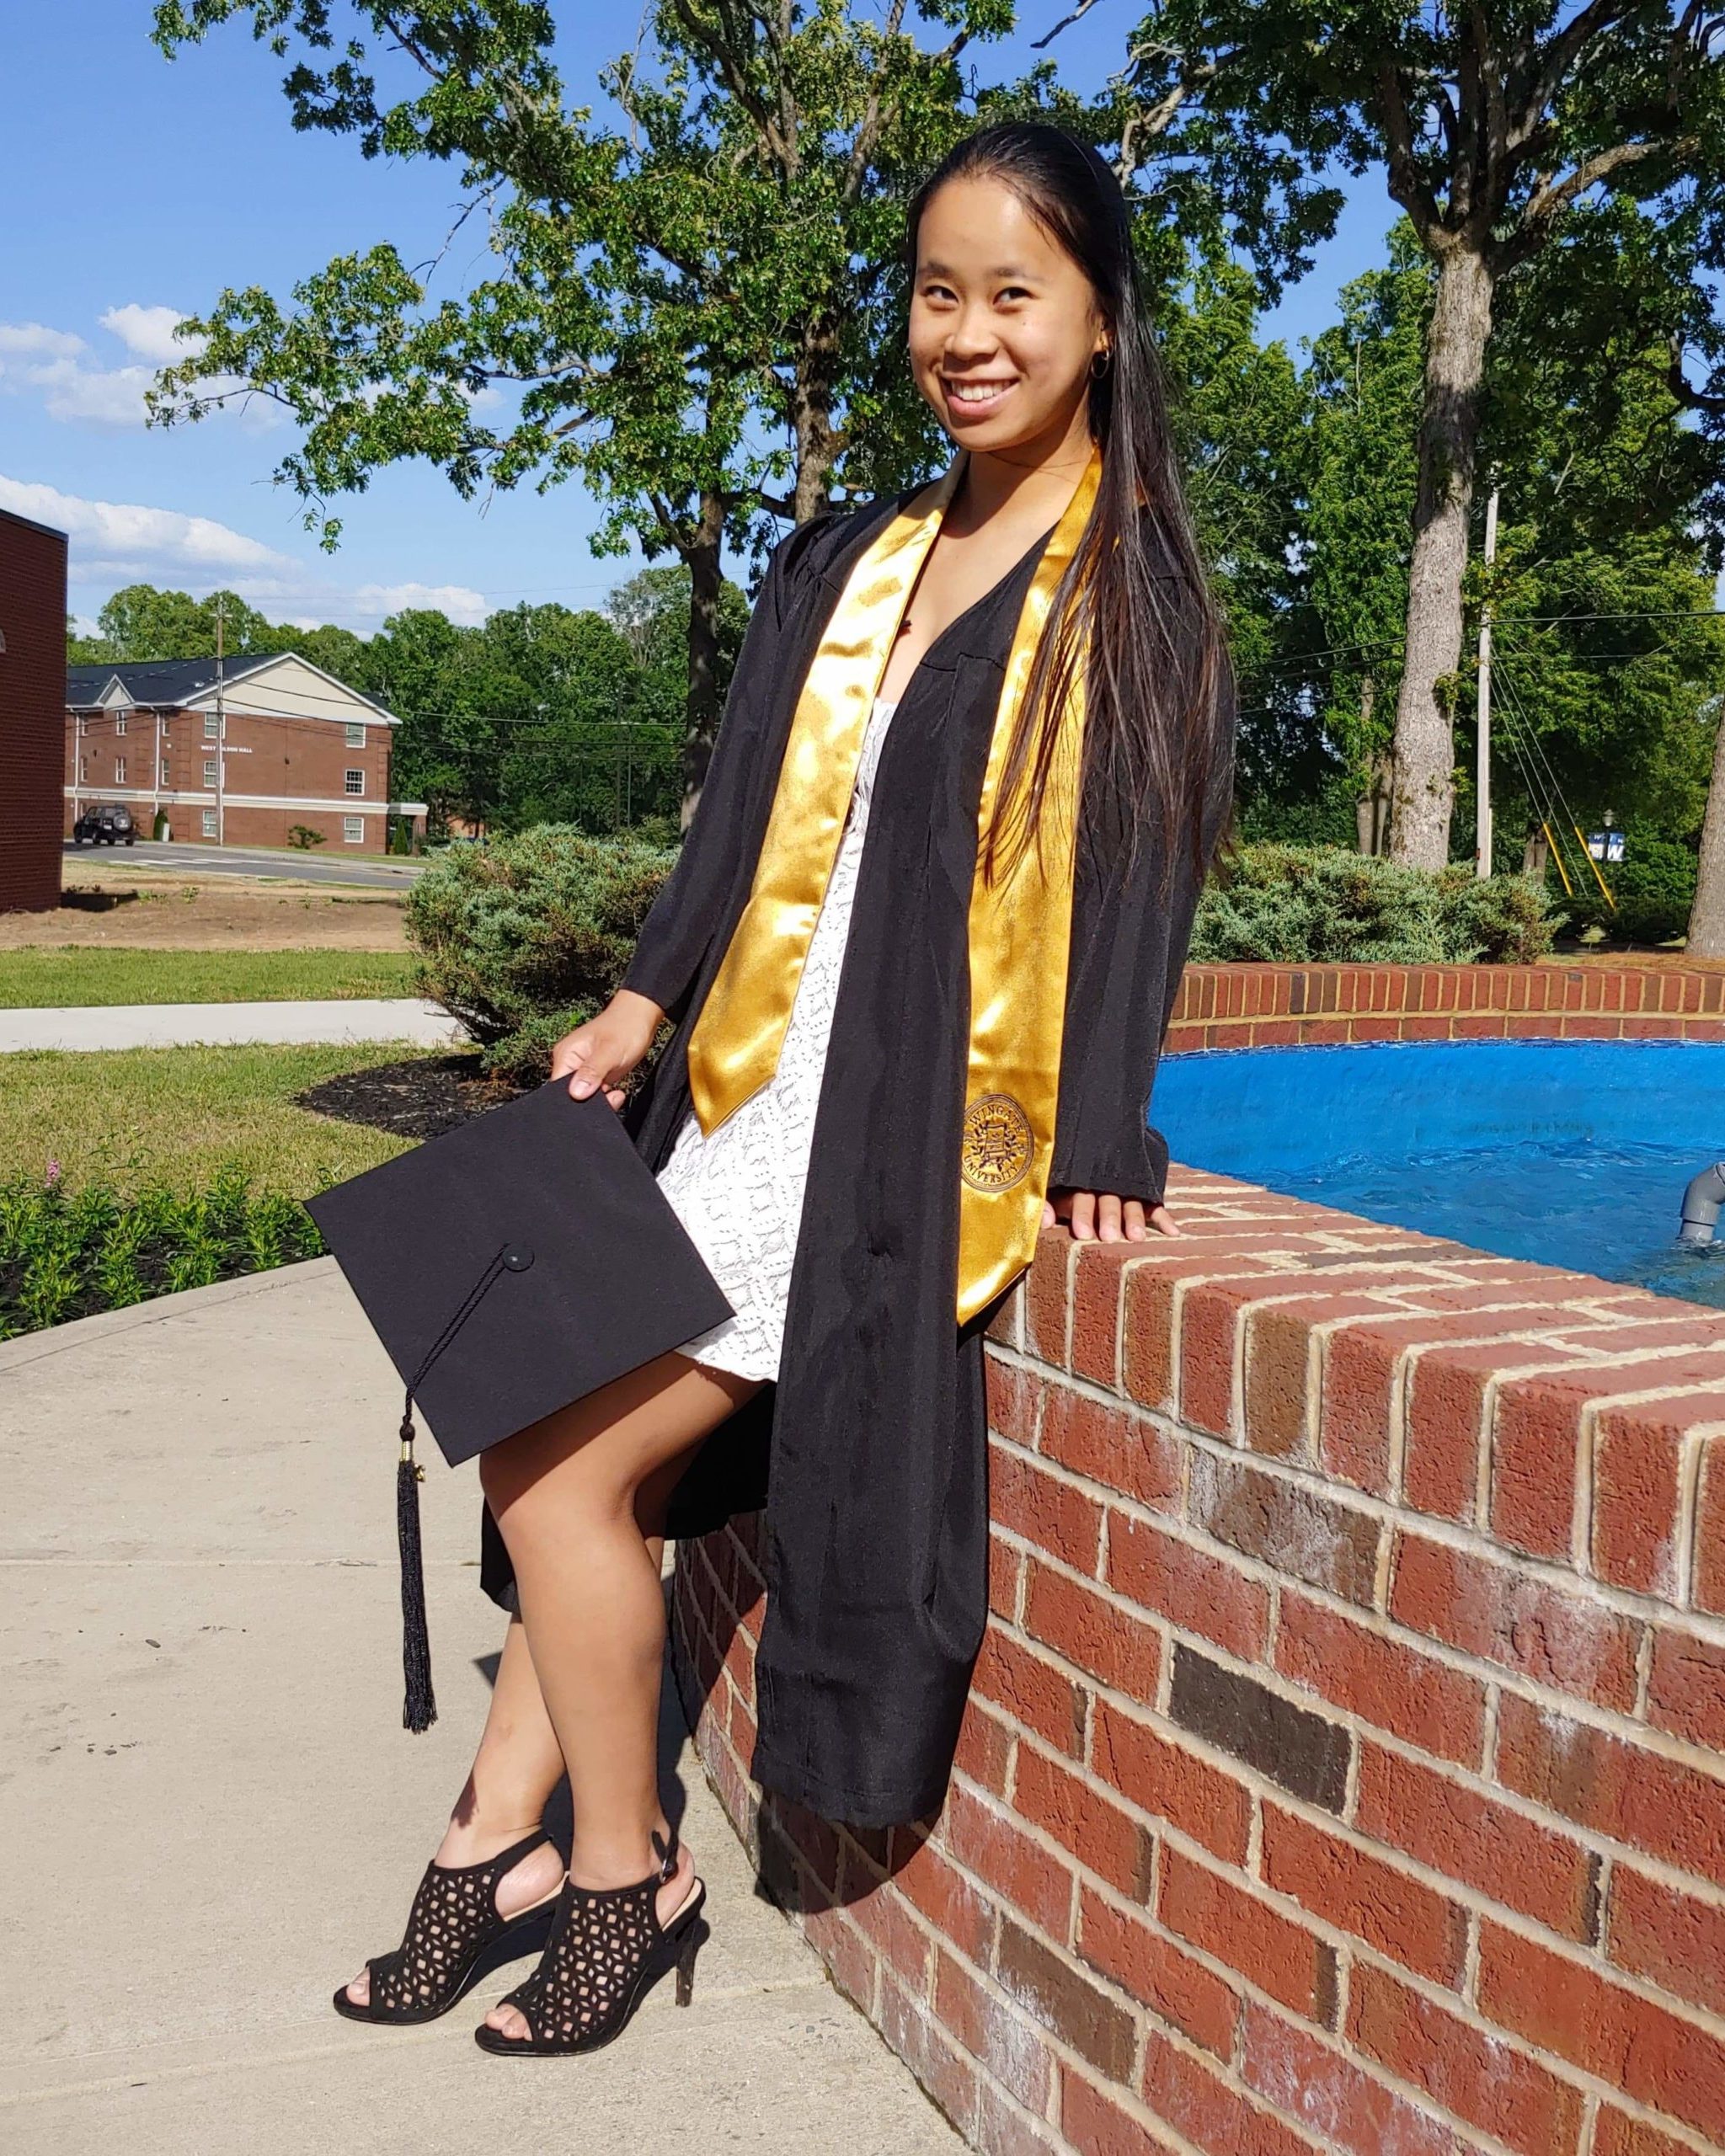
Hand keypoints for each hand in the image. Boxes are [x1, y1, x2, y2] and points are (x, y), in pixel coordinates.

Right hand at [550, 990, 664, 1110]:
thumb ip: (591, 1072)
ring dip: (601, 1100)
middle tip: (610, 1096)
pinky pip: (595, 1094)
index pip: (557, 1088)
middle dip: (589, 1102)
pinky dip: (606, 1098)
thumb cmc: (626, 1027)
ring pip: (585, 1097)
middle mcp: (571, 1063)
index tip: (592, 1098)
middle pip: (571, 1095)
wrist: (642, 1019)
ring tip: (615, 1094)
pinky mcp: (596, 1075)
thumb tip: (575, 1093)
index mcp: (565, 1055)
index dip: (572, 1099)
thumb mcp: (609, 1051)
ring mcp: (583, 1070)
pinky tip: (616, 1093)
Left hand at [1042, 1187, 1180, 1241]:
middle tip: (1110, 1237)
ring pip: (1131, 1201)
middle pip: (1108, 1199)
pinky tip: (1173, 1233)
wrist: (1093, 1142)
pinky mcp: (1143, 1191)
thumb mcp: (1053, 1189)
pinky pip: (1155, 1204)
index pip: (1081, 1196)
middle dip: (1109, 1217)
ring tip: (1136, 1238)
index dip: (1082, 1214)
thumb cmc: (1066, 1182)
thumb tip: (1044, 1223)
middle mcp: (1104, 1183)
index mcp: (1079, 1181)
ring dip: (1134, 1218)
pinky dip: (1164, 1218)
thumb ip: (1046, 1204)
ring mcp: (1126, 1187)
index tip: (1083, 1233)